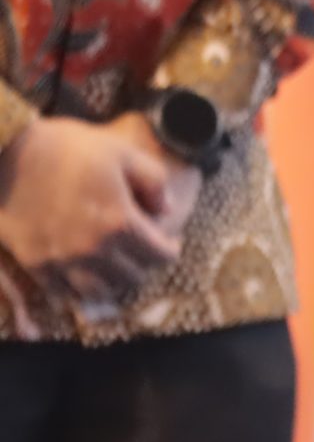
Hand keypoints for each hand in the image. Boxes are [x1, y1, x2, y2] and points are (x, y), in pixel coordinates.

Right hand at [0, 113, 193, 306]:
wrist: (12, 153)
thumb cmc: (72, 149)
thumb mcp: (126, 154)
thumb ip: (154, 184)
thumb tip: (166, 211)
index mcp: (120, 222)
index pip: (157, 256)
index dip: (169, 250)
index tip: (169, 244)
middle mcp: (92, 249)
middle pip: (131, 277)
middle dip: (143, 265)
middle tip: (142, 251)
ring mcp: (60, 260)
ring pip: (98, 291)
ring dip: (113, 281)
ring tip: (116, 264)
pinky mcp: (34, 263)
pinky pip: (62, 292)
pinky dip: (79, 287)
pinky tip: (84, 271)